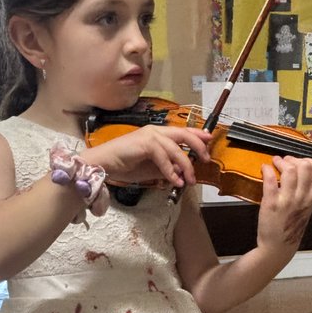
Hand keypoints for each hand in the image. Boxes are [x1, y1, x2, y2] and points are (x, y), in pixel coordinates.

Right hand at [82, 125, 211, 188]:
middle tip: (205, 159)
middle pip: (183, 134)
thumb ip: (166, 168)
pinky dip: (170, 170)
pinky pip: (163, 156)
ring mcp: (149, 136)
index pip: (181, 131)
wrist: (103, 164)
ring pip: (175, 148)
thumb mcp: (150, 169)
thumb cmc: (123, 165)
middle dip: (197, 145)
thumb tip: (181, 173)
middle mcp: (154, 131)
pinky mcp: (144, 144)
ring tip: (189, 180)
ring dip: (185, 165)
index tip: (208, 140)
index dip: (196, 134)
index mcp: (156, 134)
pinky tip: (174, 181)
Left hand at [256, 155, 311, 255]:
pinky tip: (264, 169)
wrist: (278, 246)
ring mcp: (287, 200)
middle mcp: (302, 198)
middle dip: (293, 159)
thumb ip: (307, 192)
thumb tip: (300, 172)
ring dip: (280, 161)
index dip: (309, 160)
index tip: (300, 161)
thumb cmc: (290, 227)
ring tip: (274, 163)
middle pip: (305, 166)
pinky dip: (267, 169)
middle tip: (284, 161)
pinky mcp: (271, 203)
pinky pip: (271, 179)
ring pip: (290, 170)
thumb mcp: (305, 210)